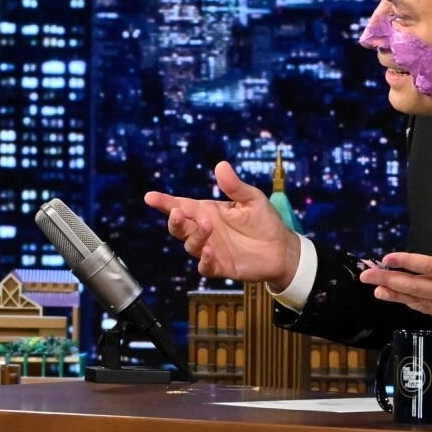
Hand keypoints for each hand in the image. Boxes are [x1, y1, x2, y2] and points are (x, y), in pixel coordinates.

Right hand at [143, 162, 302, 288]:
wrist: (281, 249)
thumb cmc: (265, 221)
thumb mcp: (252, 199)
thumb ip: (235, 186)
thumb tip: (221, 165)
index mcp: (208, 211)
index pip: (181, 205)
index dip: (164, 202)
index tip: (150, 197)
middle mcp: (204, 230)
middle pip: (179, 227)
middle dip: (174, 220)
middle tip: (177, 212)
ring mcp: (210, 249)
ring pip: (190, 245)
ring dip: (195, 236)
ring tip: (207, 226)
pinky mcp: (220, 266)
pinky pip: (204, 266)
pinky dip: (204, 260)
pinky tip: (209, 251)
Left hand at [359, 211, 431, 322]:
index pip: (430, 267)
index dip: (407, 263)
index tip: (387, 257)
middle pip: (416, 287)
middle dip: (389, 280)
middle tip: (366, 275)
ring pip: (420, 301)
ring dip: (396, 295)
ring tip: (376, 289)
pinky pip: (430, 310)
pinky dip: (413, 304)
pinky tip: (400, 299)